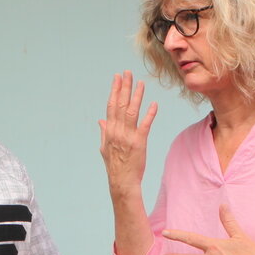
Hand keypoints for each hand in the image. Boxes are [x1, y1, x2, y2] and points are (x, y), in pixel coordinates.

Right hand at [99, 70, 156, 192]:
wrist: (122, 181)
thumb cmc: (115, 165)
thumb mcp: (105, 148)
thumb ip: (104, 132)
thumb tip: (100, 120)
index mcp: (109, 131)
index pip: (111, 105)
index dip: (114, 90)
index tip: (117, 78)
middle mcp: (117, 131)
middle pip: (120, 104)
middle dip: (124, 87)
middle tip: (128, 73)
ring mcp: (128, 136)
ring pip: (132, 111)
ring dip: (136, 96)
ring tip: (141, 83)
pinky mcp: (139, 143)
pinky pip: (145, 125)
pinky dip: (149, 114)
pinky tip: (154, 104)